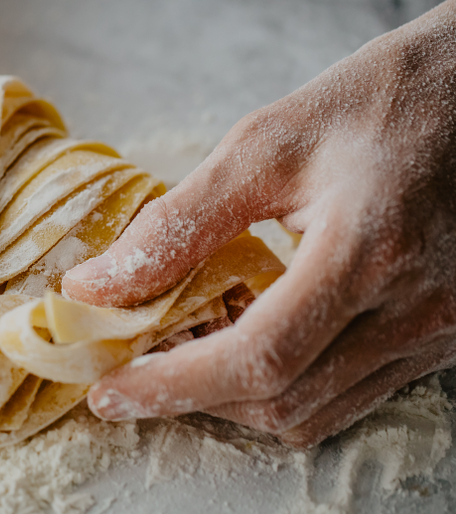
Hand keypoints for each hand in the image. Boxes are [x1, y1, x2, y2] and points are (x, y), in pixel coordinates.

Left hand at [62, 0, 455, 447]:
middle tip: (131, 368)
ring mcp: (438, 332)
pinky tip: (244, 339)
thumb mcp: (265, 144)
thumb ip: (177, 223)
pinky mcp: (443, 337)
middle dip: (192, 397)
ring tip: (181, 350)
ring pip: (314, 411)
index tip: (108, 392)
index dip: (172, 385)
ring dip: (233, 397)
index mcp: (369, 250)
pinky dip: (282, 384)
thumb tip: (94, 285)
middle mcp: (415, 309)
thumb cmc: (380, 102)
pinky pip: (349, 394)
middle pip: (282, 401)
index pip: (257, 357)